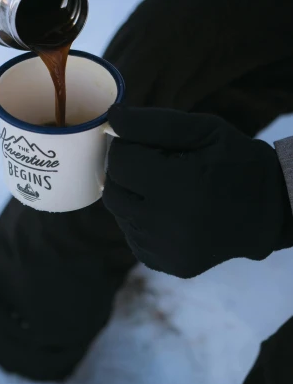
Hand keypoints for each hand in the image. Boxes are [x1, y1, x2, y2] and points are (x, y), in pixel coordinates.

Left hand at [103, 106, 292, 277]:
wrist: (271, 211)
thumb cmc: (237, 162)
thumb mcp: (204, 130)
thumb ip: (154, 123)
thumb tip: (113, 118)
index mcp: (178, 186)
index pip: (120, 162)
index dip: (127, 147)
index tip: (146, 145)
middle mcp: (168, 224)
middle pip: (113, 191)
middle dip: (126, 172)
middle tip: (152, 164)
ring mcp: (167, 249)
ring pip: (120, 215)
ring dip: (132, 196)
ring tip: (164, 188)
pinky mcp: (168, 264)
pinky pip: (133, 236)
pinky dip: (142, 221)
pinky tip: (168, 211)